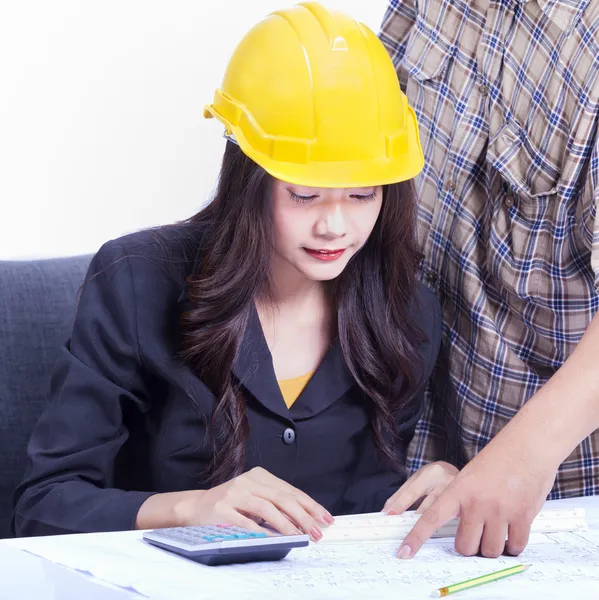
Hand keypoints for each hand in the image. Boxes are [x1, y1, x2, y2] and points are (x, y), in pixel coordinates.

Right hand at [174, 467, 333, 539]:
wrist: (196, 507)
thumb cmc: (232, 504)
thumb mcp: (256, 497)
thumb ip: (277, 504)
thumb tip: (308, 520)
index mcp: (259, 475)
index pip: (290, 490)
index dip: (310, 505)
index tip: (326, 518)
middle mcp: (248, 480)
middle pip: (282, 498)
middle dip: (303, 516)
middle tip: (317, 532)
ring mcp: (234, 493)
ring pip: (266, 508)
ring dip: (286, 525)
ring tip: (299, 537)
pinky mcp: (221, 509)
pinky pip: (245, 522)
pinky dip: (261, 531)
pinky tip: (273, 540)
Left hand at [396, 439, 557, 558]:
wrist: (527, 447)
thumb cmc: (498, 460)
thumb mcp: (470, 476)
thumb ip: (461, 501)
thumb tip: (459, 529)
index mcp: (458, 490)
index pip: (431, 518)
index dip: (416, 538)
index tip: (404, 553)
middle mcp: (476, 503)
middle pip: (465, 546)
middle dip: (469, 546)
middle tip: (476, 534)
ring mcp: (500, 511)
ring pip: (490, 551)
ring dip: (492, 547)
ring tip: (496, 529)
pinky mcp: (522, 517)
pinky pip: (514, 546)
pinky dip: (513, 545)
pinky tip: (512, 531)